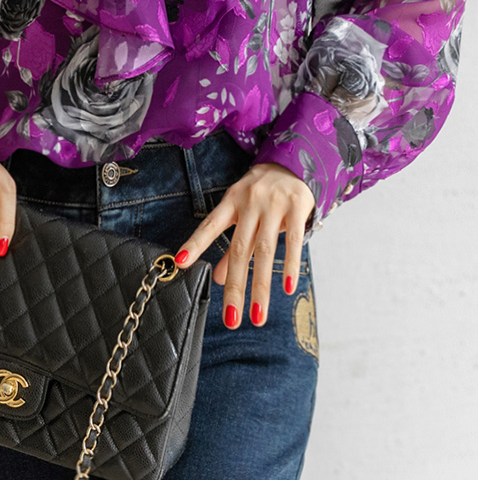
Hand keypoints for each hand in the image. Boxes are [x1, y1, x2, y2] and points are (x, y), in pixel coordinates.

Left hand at [173, 162, 314, 328]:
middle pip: (239, 249)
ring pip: (265, 251)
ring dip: (260, 286)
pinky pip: (293, 240)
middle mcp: (250, 203)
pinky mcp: (298, 206)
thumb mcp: (241, 211)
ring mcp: (274, 204)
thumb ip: (230, 245)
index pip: (210, 226)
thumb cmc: (261, 193)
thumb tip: (215, 278)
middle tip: (231, 318)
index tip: (181, 264)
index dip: (195, 244)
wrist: (294, 161)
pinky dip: (289, 266)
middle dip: (234, 286)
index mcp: (231, 202)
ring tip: (257, 315)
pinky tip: (286, 288)